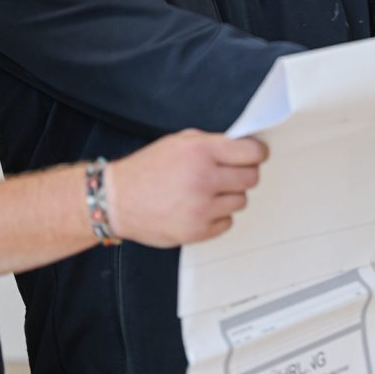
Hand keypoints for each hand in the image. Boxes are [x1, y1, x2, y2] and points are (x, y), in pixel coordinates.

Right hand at [104, 130, 266, 247]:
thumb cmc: (146, 170)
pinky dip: (218, 215)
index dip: (257, 153)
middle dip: (244, 173)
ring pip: (241, 201)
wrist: (117, 200)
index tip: (256, 155)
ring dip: (229, 195)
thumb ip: (212, 143)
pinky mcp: (198, 231)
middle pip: (251, 178)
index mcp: (201, 152)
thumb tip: (242, 147)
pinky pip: (227, 222)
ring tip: (207, 191)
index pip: (252, 153)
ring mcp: (202, 208)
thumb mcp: (178, 142)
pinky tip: (200, 207)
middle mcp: (204, 179)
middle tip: (231, 173)